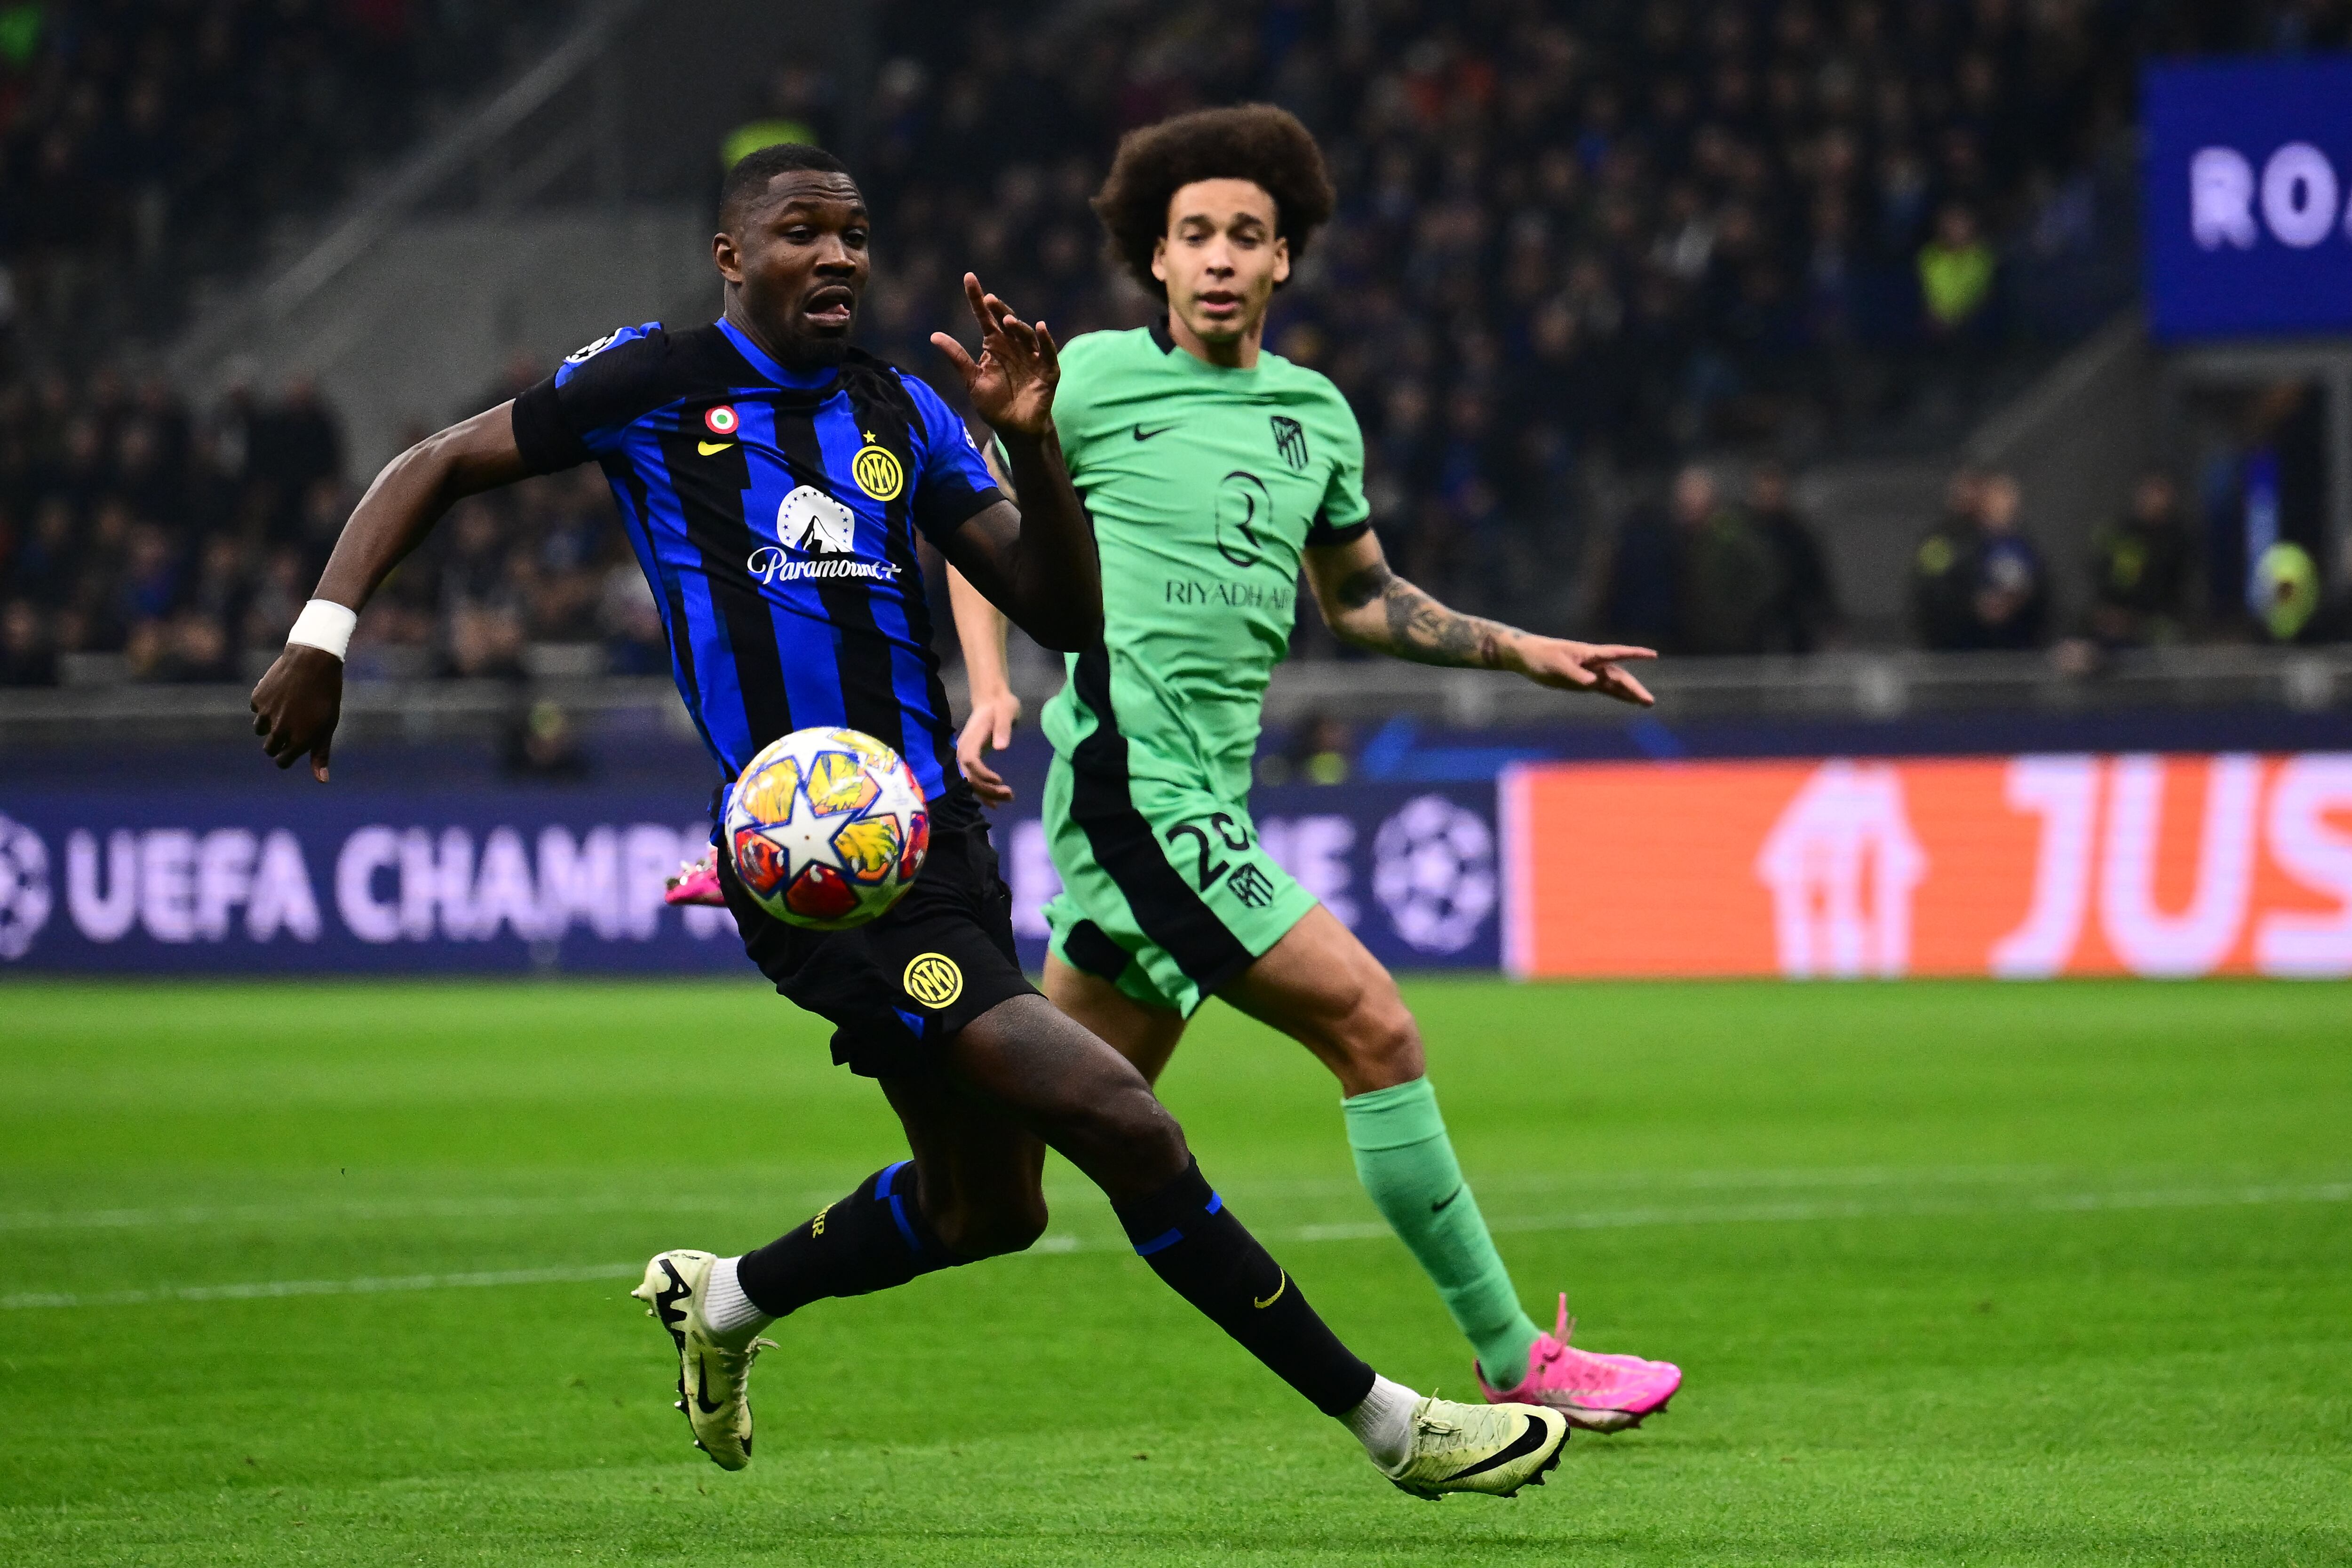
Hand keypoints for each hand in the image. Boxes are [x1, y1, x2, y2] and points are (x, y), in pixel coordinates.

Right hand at [250, 645, 345, 780]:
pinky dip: (266, 705)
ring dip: (270, 724)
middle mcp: (280, 730)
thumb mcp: (327, 725)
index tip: (292, 747)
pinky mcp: (257, 699)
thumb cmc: (326, 695)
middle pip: (270, 748)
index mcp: (300, 740)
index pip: (282, 762)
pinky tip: (281, 692)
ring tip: (288, 706)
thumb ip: (320, 753)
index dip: (287, 756)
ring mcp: (266, 715)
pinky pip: (257, 709)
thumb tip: (322, 781)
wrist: (313, 660)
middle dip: (278, 742)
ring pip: (260, 729)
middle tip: (291, 725)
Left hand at [931, 273, 1059, 438]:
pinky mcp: (1048, 370)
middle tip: (988, 300)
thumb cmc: (994, 404)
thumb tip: (934, 335)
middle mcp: (1013, 346)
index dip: (976, 298)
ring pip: (1025, 335)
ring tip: (1007, 321)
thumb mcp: (972, 380)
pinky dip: (1045, 340)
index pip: (984, 318)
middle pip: (1005, 322)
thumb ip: (957, 357)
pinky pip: (1048, 352)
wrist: (1014, 429)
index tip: (969, 277)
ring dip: (1018, 326)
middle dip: (998, 310)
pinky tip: (1040, 327)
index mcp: (994, 345)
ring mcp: (1032, 357)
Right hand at [955, 687, 1022, 805]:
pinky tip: (995, 804)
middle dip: (987, 789)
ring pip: (971, 781)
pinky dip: (983, 793)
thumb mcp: (1006, 712)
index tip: (999, 780)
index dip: (982, 774)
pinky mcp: (972, 760)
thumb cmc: (1001, 706)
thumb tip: (1001, 747)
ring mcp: (966, 756)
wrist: (992, 700)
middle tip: (1010, 795)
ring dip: (987, 793)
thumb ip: (1003, 728)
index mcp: (971, 738)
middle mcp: (963, 750)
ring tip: (1009, 797)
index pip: (970, 761)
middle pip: (969, 776)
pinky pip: (973, 780)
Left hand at [1507, 636, 1657, 706]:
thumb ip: (1576, 674)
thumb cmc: (1542, 656)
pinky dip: (1618, 695)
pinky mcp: (1584, 682)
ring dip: (1630, 693)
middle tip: (1649, 701)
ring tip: (1647, 703)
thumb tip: (1595, 683)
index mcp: (1589, 654)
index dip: (1635, 654)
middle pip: (1619, 675)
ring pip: (1615, 684)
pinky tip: (1630, 701)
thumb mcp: (1557, 665)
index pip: (1617, 653)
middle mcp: (1594, 663)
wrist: (1527, 656)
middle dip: (1634, 687)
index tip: (1653, 655)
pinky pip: (1605, 689)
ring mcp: (1591, 673)